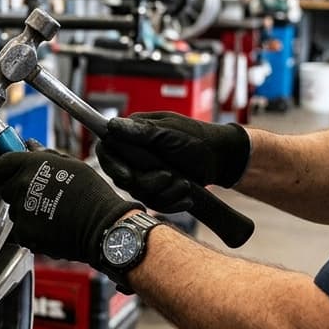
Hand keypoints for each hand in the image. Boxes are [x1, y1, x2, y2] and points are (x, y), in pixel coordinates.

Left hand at [0, 148, 140, 268]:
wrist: (101, 226)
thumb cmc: (91, 194)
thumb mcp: (71, 165)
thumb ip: (45, 155)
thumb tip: (30, 145)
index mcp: (30, 165)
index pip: (1, 164)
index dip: (6, 169)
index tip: (13, 174)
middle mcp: (21, 186)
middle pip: (7, 188)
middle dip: (20, 192)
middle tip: (42, 196)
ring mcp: (20, 210)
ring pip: (15, 210)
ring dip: (26, 211)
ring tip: (51, 213)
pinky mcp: (23, 232)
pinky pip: (21, 230)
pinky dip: (32, 230)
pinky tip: (50, 227)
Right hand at [95, 112, 250, 210]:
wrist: (222, 158)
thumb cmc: (198, 139)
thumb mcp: (171, 133)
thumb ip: (142, 132)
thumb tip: (112, 125)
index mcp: (133, 135)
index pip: (107, 150)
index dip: (111, 164)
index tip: (128, 175)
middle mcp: (135, 155)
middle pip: (122, 177)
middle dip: (147, 182)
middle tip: (168, 176)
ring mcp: (145, 173)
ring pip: (139, 193)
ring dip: (164, 192)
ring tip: (184, 184)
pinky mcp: (156, 188)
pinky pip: (154, 203)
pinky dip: (171, 202)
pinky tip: (186, 196)